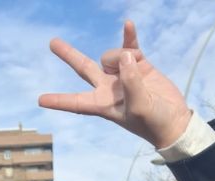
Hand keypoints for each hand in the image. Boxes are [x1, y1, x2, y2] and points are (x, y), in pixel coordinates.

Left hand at [39, 20, 190, 148]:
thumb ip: (130, 82)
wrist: (174, 120)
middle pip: (83, 68)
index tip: (40, 100)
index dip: (58, 100)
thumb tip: (124, 57)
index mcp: (101, 104)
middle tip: (52, 43)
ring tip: (138, 67)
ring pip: (112, 55)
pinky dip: (129, 37)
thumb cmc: (152, 121)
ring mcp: (122, 74)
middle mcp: (107, 88)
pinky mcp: (139, 64)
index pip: (75, 102)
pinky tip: (128, 24)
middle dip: (69, 55)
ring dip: (124, 57)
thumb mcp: (138, 106)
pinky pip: (130, 46)